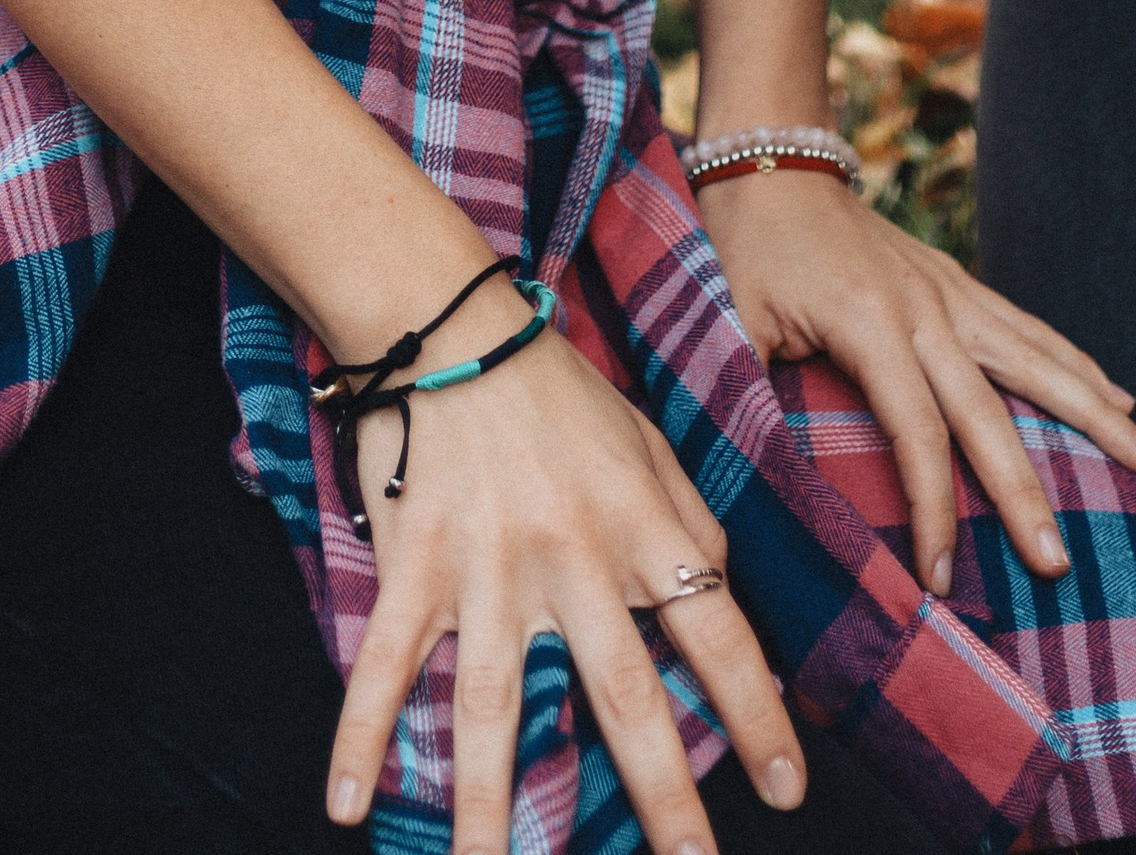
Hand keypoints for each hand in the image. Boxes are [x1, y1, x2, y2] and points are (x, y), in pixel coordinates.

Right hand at [327, 320, 802, 854]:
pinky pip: (388, 663)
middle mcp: (571, 557)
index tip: (787, 790)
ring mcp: (487, 568)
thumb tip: (721, 593)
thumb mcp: (649, 443)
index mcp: (639, 525)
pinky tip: (349, 807)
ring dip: (492, 805)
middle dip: (661, 792)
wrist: (455, 329)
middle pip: (623, 691)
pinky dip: (360, 735)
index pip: (716, 631)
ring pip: (494, 704)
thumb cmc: (561, 391)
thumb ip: (691, 521)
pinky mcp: (416, 565)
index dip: (758, 712)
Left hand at [694, 167, 1135, 595]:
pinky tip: (1119, 394)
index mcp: (871, 324)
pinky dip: (1076, 363)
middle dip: (1027, 493)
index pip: (917, 436)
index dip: (932, 511)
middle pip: (991, 412)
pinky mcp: (955, 281)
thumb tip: (765, 482)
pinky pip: (1027, 329)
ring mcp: (949, 291)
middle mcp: (926, 308)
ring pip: (1037, 360)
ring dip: (1096, 412)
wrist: (771, 158)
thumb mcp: (732, 325)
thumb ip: (753, 398)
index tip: (941, 578)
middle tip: (1060, 561)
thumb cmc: (743, 247)